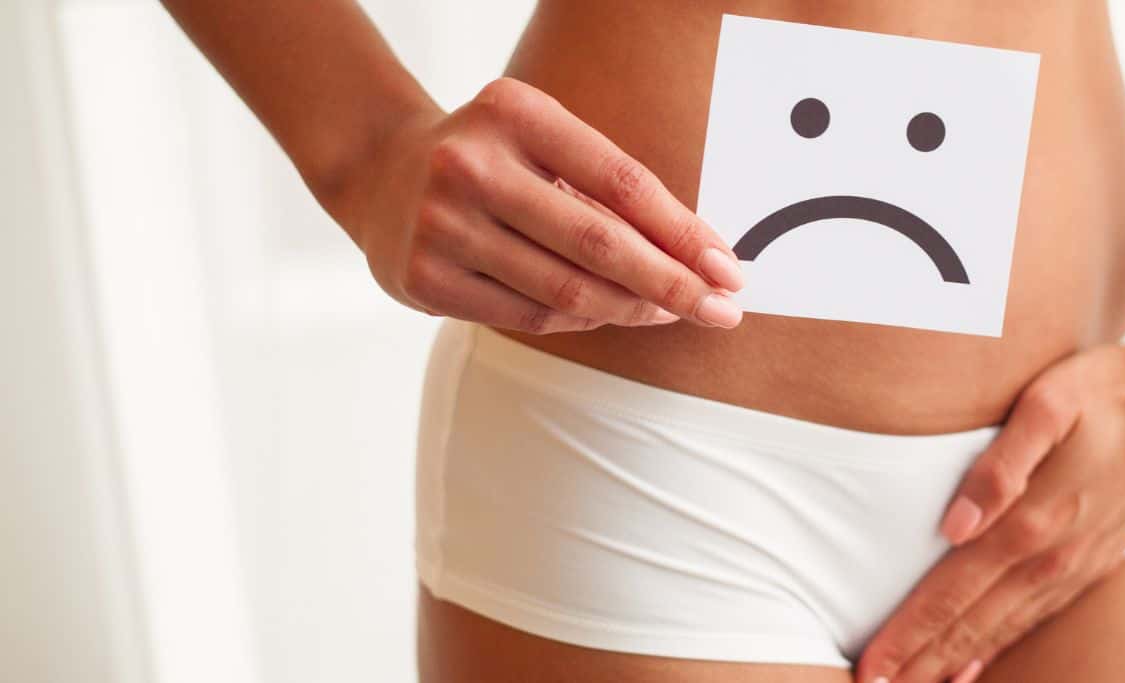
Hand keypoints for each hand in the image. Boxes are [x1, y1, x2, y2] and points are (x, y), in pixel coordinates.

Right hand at [328, 78, 745, 332]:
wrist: (380, 169)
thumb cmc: (494, 157)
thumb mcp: (546, 143)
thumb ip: (613, 192)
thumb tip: (702, 257)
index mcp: (515, 114)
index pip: (622, 181)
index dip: (683, 231)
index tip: (727, 267)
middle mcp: (471, 165)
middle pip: (599, 244)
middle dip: (671, 284)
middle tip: (721, 310)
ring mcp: (441, 224)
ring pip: (566, 291)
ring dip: (633, 309)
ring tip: (672, 312)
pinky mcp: (423, 277)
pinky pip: (528, 316)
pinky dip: (581, 321)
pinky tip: (612, 314)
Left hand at [854, 340, 1124, 682]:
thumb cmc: (1111, 390)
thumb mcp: (1048, 406)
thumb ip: (998, 466)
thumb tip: (952, 526)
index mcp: (1031, 522)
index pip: (951, 594)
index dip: (907, 634)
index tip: (871, 666)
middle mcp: (1053, 557)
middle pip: (970, 626)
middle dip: (920, 662)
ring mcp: (1078, 564)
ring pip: (1002, 629)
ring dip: (955, 662)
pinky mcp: (1096, 559)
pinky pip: (1036, 618)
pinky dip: (999, 646)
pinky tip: (977, 662)